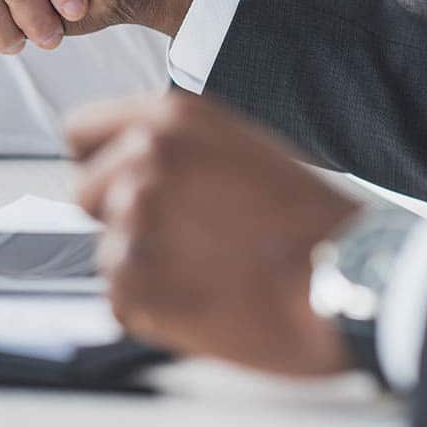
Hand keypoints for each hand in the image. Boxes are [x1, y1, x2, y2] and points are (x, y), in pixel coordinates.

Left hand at [66, 91, 359, 376]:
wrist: (350, 275)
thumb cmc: (301, 211)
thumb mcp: (232, 140)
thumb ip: (167, 142)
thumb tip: (119, 160)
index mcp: (163, 119)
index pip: (76, 133)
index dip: (97, 161)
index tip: (115, 181)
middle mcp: (140, 161)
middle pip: (84, 194)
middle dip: (118, 216)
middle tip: (180, 233)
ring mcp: (135, 222)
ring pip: (106, 251)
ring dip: (144, 265)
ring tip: (206, 266)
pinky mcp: (135, 285)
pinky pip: (120, 299)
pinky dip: (152, 307)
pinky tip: (202, 296)